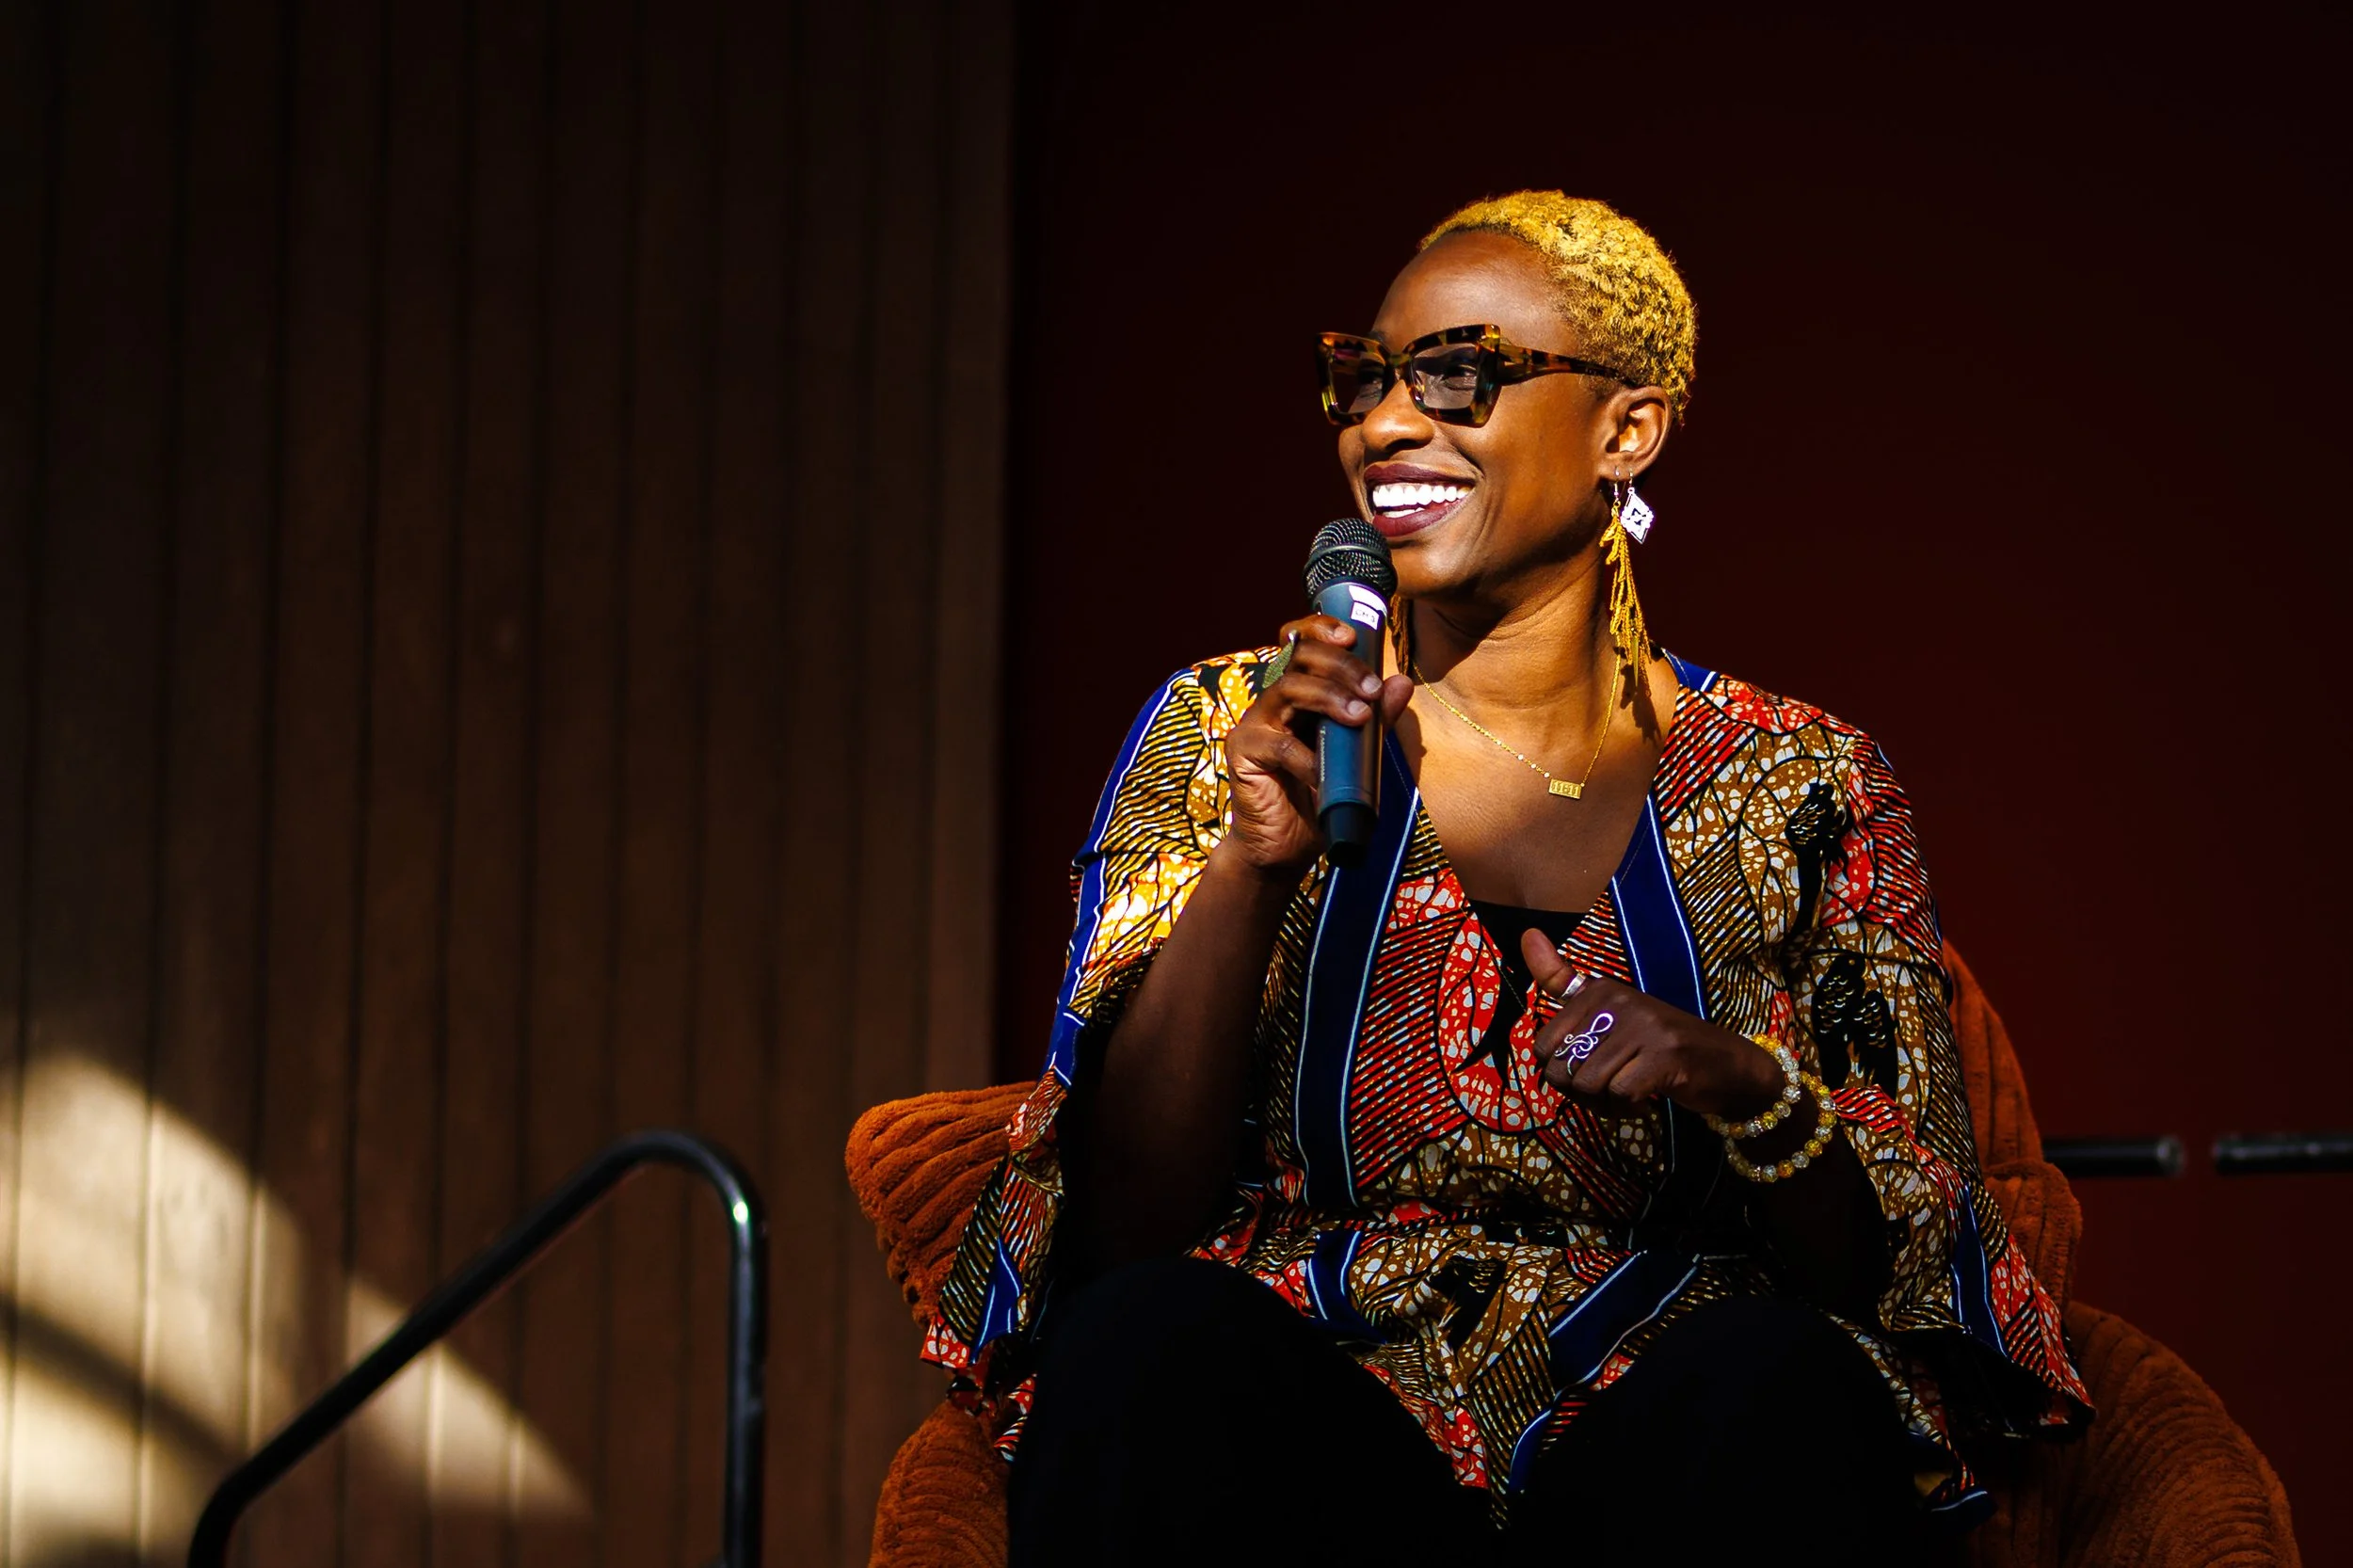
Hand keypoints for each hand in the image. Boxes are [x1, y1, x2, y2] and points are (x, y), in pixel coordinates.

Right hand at [1220, 615, 1413, 878]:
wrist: (1287, 848)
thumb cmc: (1320, 798)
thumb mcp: (1358, 756)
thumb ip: (1377, 720)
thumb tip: (1401, 683)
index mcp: (1300, 693)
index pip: (1301, 642)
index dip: (1321, 628)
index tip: (1353, 637)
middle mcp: (1275, 700)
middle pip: (1300, 657)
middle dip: (1341, 666)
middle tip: (1371, 690)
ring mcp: (1255, 723)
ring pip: (1288, 688)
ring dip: (1329, 697)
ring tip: (1359, 718)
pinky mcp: (1243, 752)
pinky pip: (1279, 744)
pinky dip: (1307, 757)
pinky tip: (1325, 774)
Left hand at [1521, 928, 1781, 1119]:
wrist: (1726, 1065)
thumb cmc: (1658, 1043)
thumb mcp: (1608, 1009)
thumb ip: (1562, 980)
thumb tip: (1526, 934)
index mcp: (1598, 989)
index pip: (1544, 1045)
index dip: (1561, 1072)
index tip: (1590, 1070)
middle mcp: (1618, 1000)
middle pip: (1562, 1069)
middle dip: (1581, 1094)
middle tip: (1610, 1091)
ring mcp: (1643, 1026)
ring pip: (1589, 1084)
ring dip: (1605, 1104)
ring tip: (1629, 1096)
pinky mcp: (1665, 1054)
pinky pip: (1620, 1093)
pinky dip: (1628, 1107)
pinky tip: (1645, 1100)